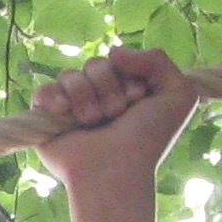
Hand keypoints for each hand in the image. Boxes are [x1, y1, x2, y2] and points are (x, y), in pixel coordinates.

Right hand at [29, 48, 198, 217]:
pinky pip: (42, 90)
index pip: (118, 58)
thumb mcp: (179, 93)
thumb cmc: (149, 138)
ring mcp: (70, 105)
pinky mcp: (46, 117)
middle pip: (94, 63)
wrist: (116, 169)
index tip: (138, 101)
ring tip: (93, 123)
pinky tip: (64, 113)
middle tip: (116, 115)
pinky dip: (54, 98)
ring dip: (86, 98)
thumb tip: (113, 52)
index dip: (130, 77)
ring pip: (70, 74)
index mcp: (124, 87)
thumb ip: (158, 59)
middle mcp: (97, 94)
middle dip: (108, 88)